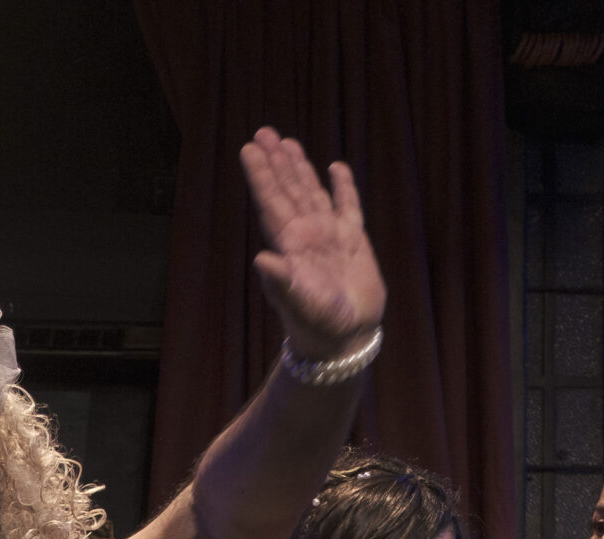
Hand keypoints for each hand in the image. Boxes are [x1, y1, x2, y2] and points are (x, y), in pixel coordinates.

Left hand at [241, 128, 386, 361]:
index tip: (249, 148)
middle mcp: (306, 236)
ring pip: (312, 193)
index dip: (261, 175)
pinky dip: (342, 187)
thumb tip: (262, 259)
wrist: (345, 340)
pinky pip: (348, 207)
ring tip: (287, 142)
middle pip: (288, 191)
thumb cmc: (319, 327)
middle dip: (276, 162)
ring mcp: (329, 237)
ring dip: (299, 169)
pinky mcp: (354, 243)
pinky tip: (335, 168)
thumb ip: (282, 282)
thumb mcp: (301, 305)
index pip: (271, 203)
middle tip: (263, 133)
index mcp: (290, 246)